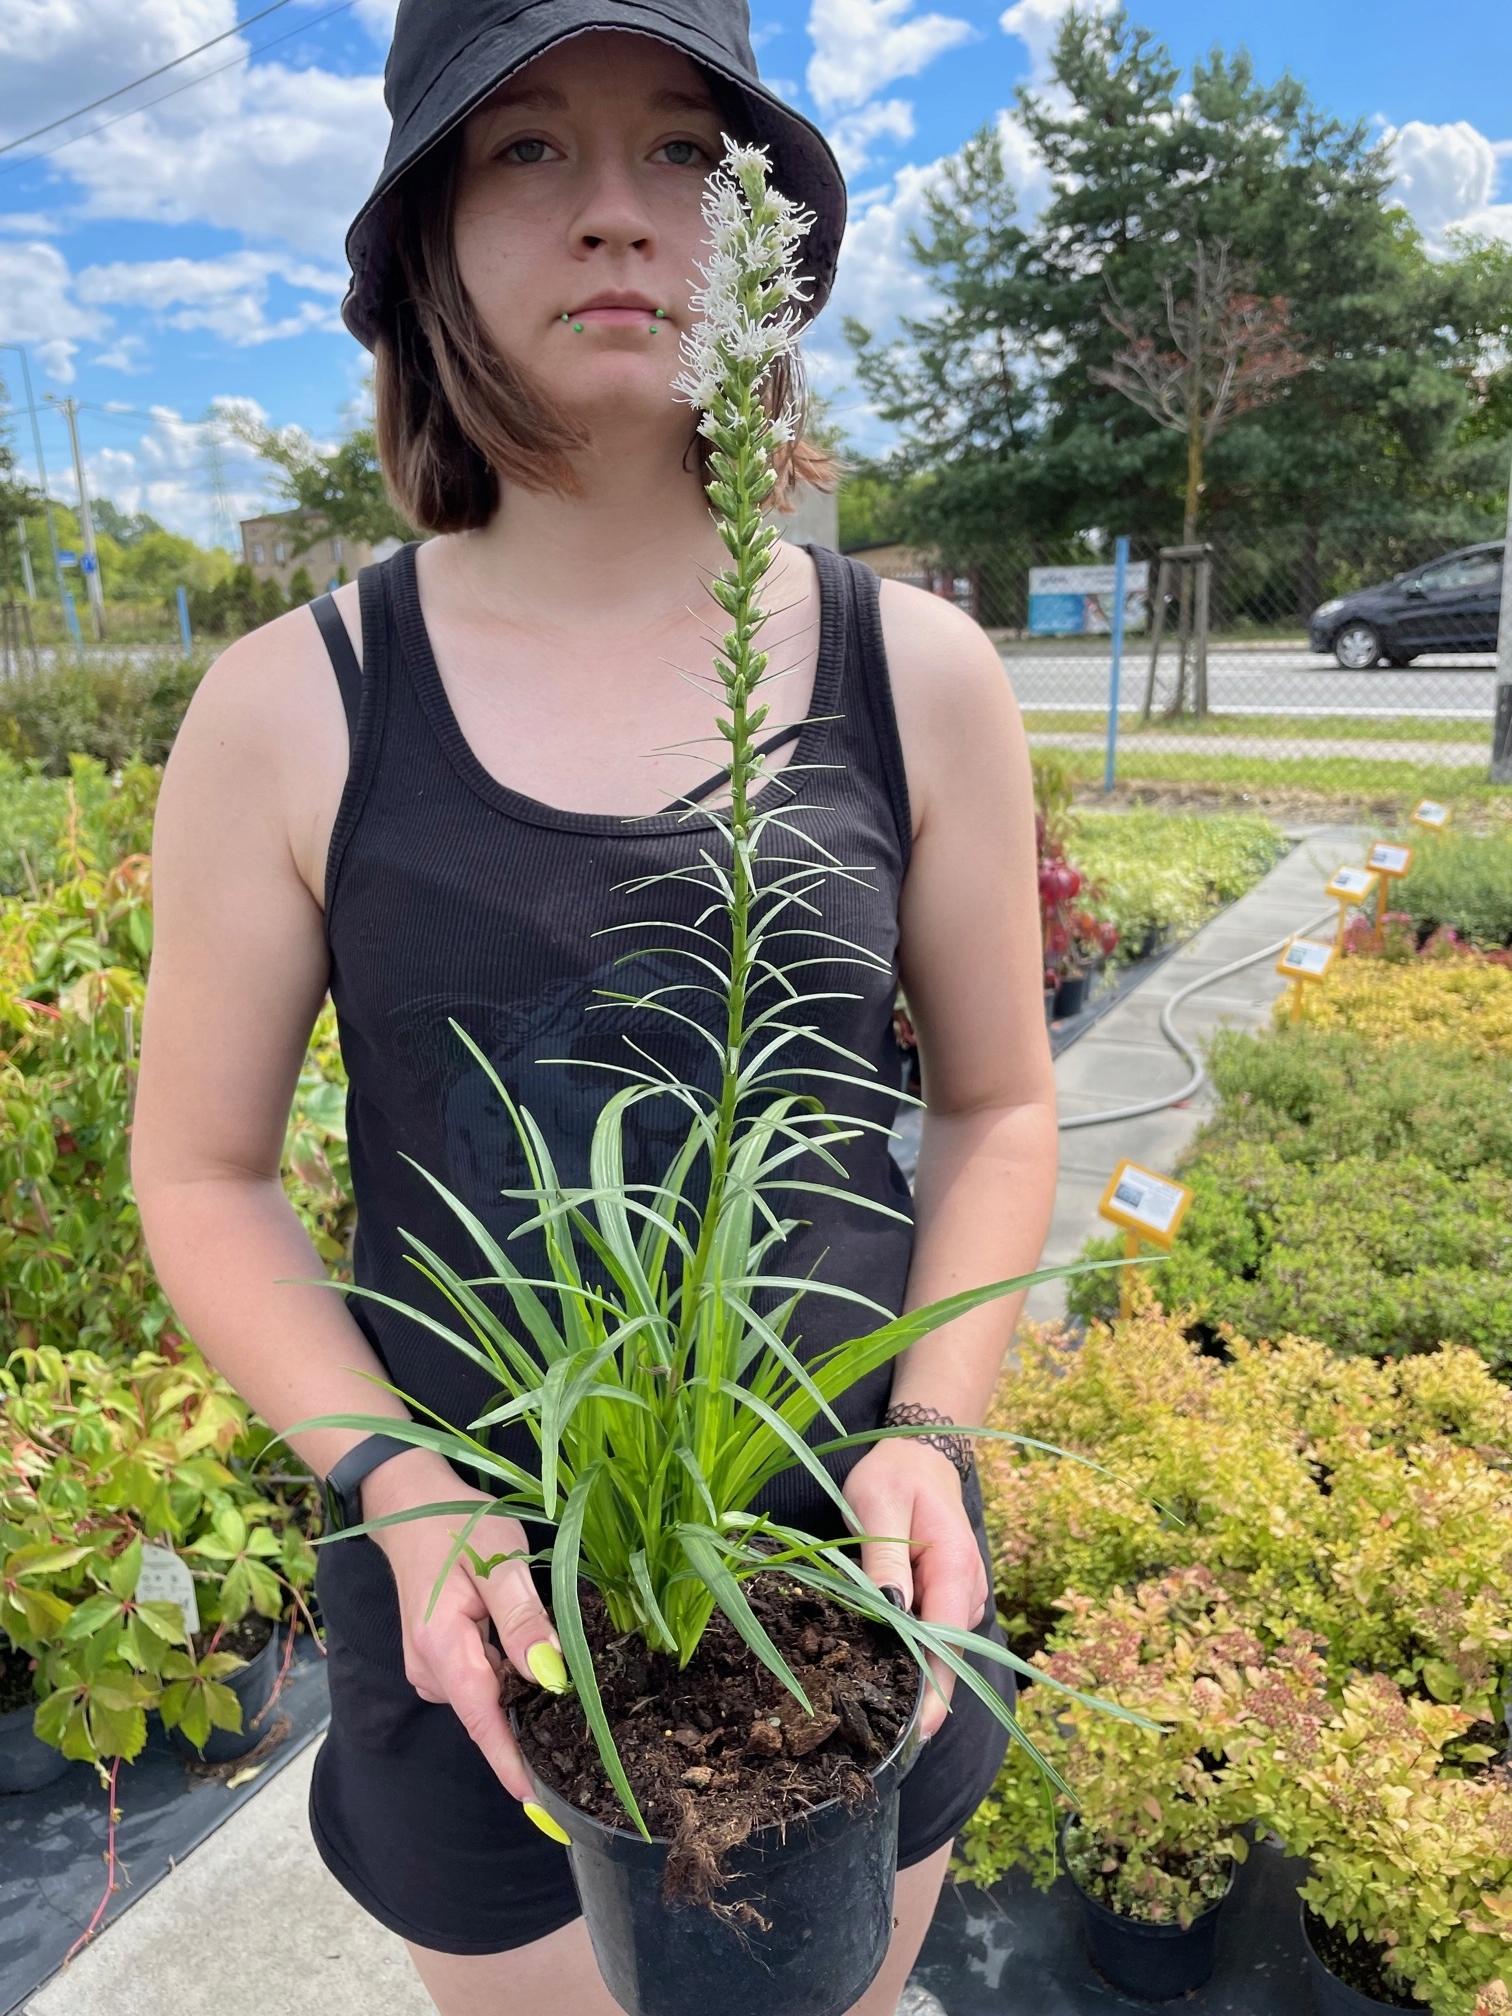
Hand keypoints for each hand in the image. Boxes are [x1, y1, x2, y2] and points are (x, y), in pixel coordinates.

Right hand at [363, 1448, 560, 1800]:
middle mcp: (430, 1670)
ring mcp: (431, 1668)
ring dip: (522, 1692)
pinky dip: (508, 1677)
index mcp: (443, 1649)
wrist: (406, 1505)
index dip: (513, 1765)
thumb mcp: (499, 1559)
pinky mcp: (438, 1661)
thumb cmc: (456, 1527)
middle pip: (490, 1715)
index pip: (483, 1722)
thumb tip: (549, 1677)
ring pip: (489, 1697)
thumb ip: (523, 1619)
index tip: (542, 1808)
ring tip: (558, 1662)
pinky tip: (529, 1652)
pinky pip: (481, 1682)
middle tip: (586, 1724)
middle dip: (533, 1725)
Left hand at [842, 1438, 988, 1738]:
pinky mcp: (949, 1598)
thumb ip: (885, 1560)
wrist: (918, 1455)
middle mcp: (968, 1589)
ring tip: (863, 1699)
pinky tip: (877, 1660)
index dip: (934, 1693)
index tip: (914, 1736)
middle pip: (946, 1655)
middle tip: (872, 1732)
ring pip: (938, 1647)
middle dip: (917, 1695)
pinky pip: (932, 1633)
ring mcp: (963, 1595)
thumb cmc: (893, 1476)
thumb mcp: (878, 1507)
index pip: (947, 1644)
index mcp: (956, 1568)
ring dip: (910, 1671)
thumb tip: (890, 1612)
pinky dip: (909, 1649)